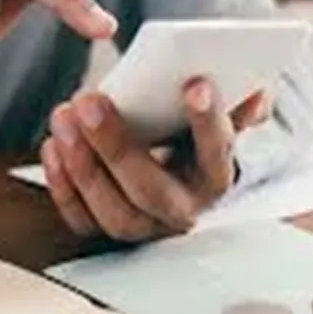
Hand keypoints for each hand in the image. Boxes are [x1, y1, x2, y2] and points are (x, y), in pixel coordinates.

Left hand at [40, 79, 270, 240]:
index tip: (195, 82)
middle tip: (90, 101)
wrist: (164, 166)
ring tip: (64, 116)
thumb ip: (235, 102)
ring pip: (113, 213)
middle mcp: (185, 210)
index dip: (208, 121)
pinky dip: (63, 185)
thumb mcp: (214, 115)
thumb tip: (259, 93)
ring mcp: (145, 227)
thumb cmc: (186, 133)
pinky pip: (82, 220)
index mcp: (217, 176)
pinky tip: (54, 145)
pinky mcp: (109, 230)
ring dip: (83, 165)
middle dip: (117, 146)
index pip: (218, 151)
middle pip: (151, 190)